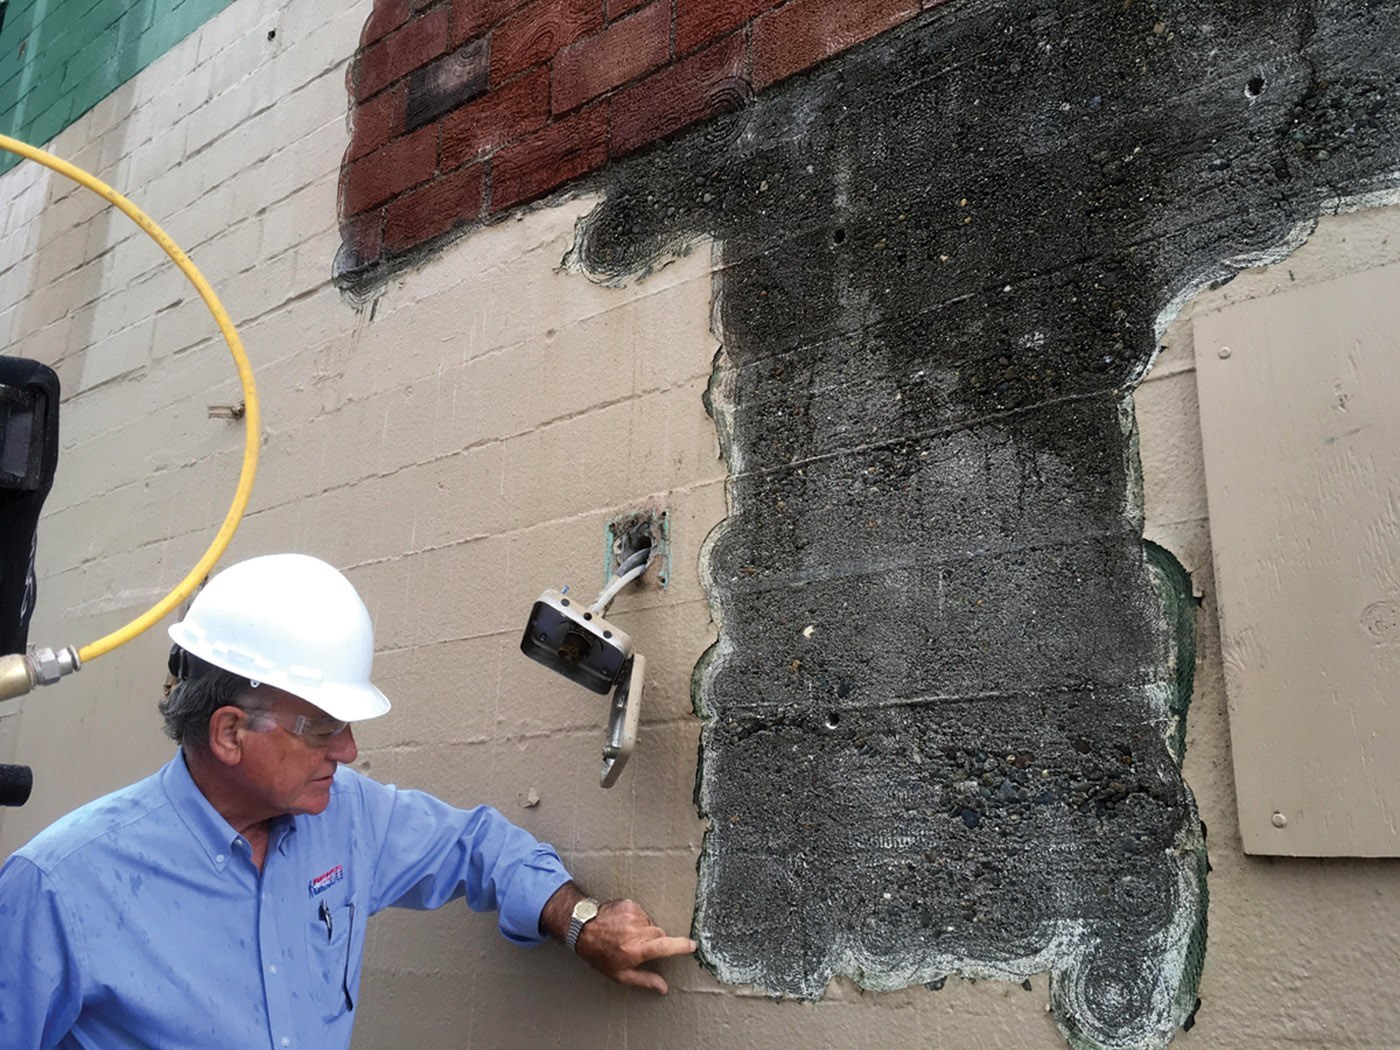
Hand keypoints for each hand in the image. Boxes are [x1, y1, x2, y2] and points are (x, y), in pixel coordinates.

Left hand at [541, 883, 694, 993]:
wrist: (583, 929)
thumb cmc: (601, 955)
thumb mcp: (620, 974)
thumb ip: (645, 980)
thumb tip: (664, 988)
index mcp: (636, 949)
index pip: (665, 946)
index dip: (681, 946)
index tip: (692, 946)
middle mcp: (636, 931)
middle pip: (660, 934)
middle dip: (654, 941)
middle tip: (638, 947)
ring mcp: (633, 915)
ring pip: (651, 923)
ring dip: (644, 930)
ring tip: (627, 935)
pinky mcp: (629, 904)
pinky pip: (642, 913)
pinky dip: (636, 919)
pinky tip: (623, 924)